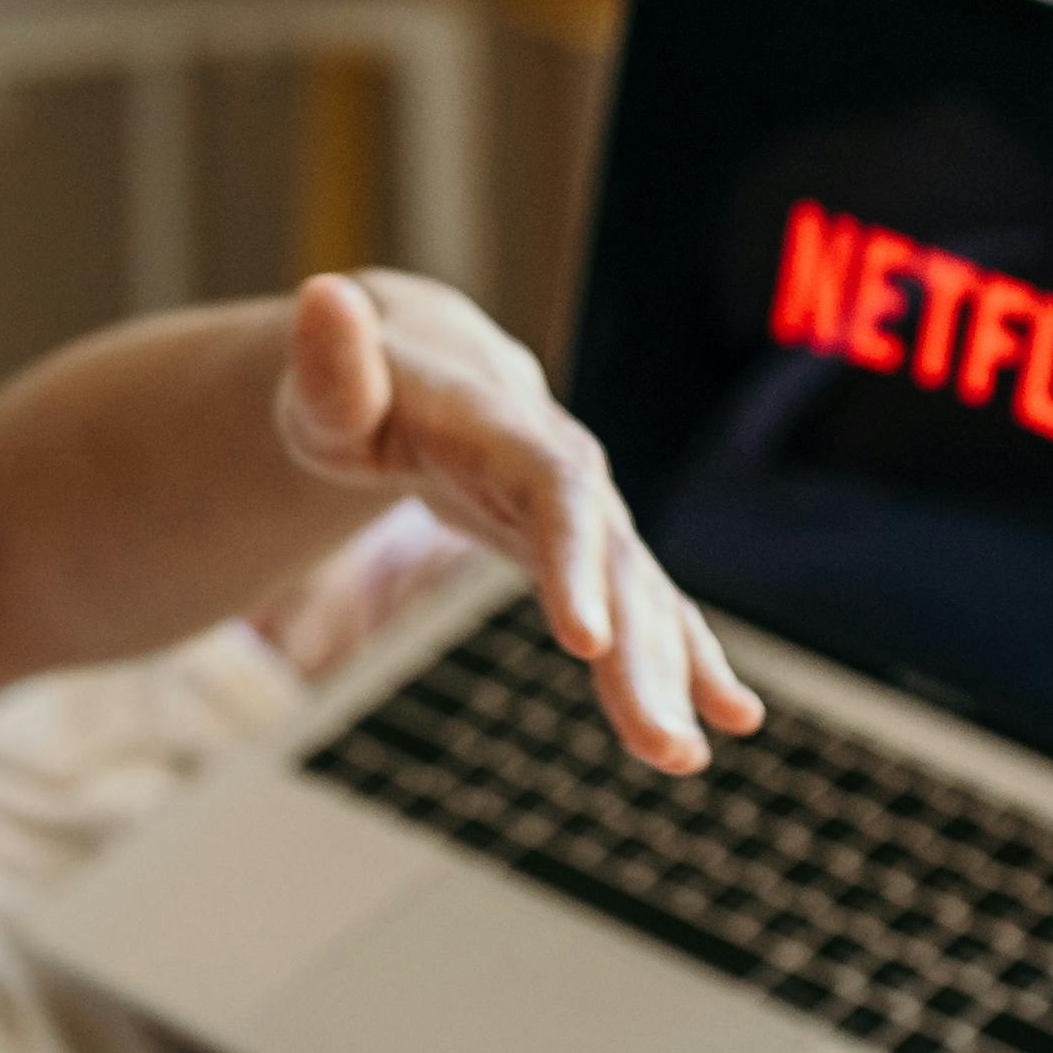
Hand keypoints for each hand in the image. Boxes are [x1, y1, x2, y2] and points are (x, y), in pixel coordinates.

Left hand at [275, 274, 764, 775]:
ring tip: (686, 760)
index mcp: (506, 431)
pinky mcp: (593, 553)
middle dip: (641, 659)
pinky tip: (730, 723)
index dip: (575, 562)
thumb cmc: (356, 390)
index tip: (585, 644)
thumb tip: (322, 292)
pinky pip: (649, 609)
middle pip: (615, 567)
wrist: (420, 371)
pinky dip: (689, 661)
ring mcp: (590, 515)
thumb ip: (331, 361)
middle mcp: (567, 473)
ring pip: (642, 599)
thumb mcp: (329, 384)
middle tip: (660, 750)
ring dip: (671, 677)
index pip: (554, 493)